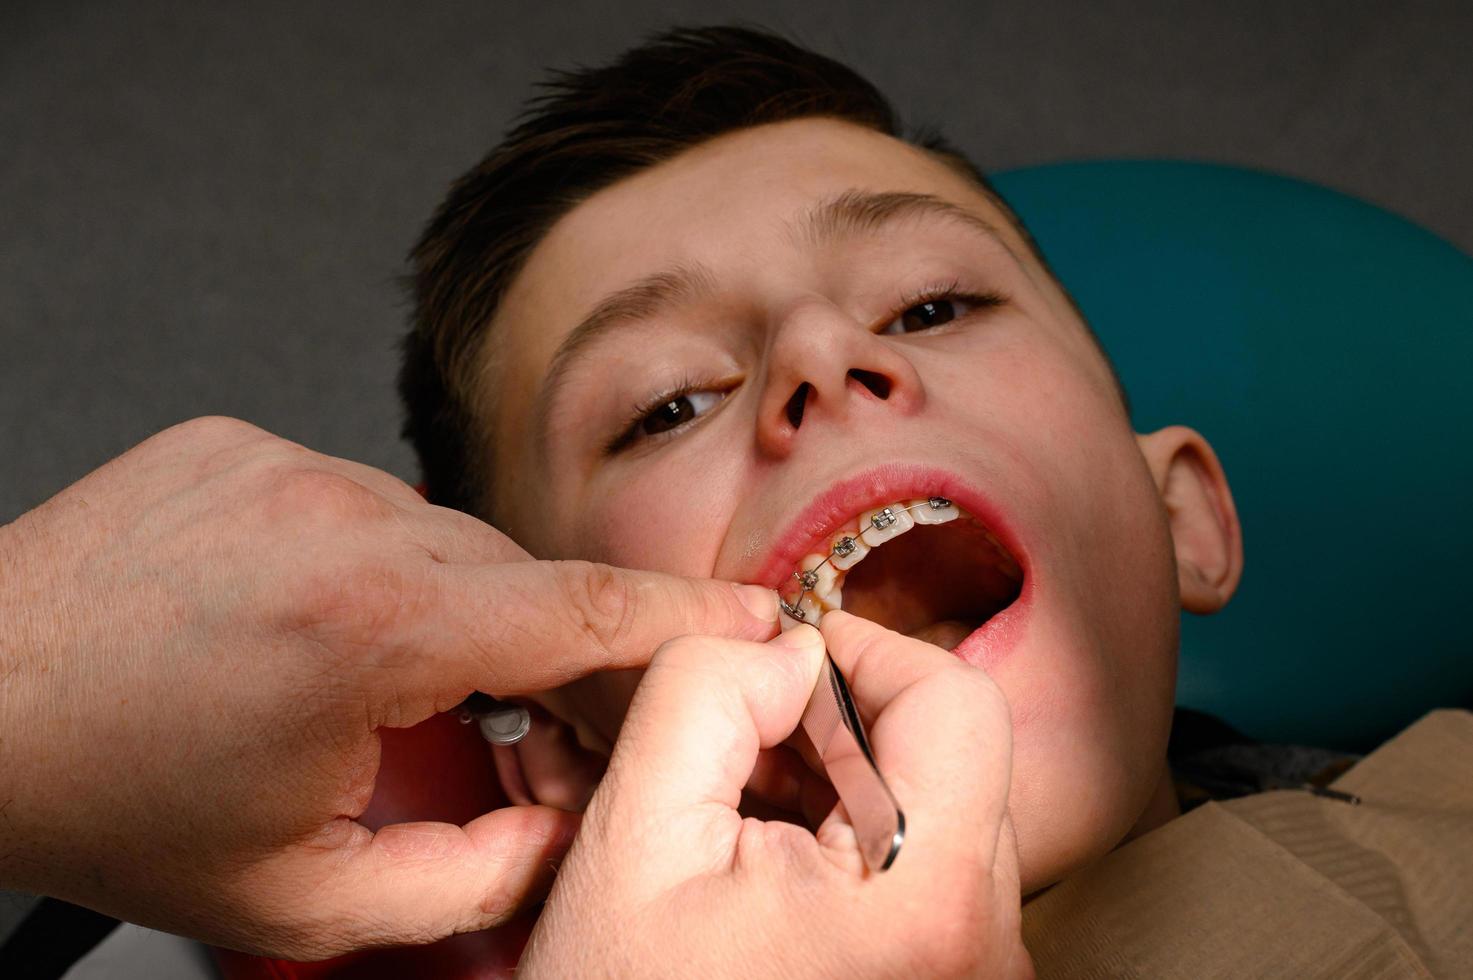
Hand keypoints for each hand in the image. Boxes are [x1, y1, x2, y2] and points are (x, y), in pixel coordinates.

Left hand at [0, 417, 776, 957]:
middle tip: (493, 728)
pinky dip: (369, 561)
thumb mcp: (305, 897)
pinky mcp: (241, 439)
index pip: (584, 609)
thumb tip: (563, 833)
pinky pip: (362, 499)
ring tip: (356, 682)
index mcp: (372, 625)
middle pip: (516, 575)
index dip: (686, 617)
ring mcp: (286, 460)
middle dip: (532, 651)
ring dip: (441, 608)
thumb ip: (474, 878)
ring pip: (442, 534)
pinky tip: (301, 623)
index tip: (752, 615)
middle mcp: (338, 514)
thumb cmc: (111, 800)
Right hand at [520, 611, 1032, 978]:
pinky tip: (780, 859)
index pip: (957, 701)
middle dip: (844, 724)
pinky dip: (859, 836)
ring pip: (941, 802)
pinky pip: (934, 864)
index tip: (787, 665)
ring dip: (846, 779)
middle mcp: (985, 945)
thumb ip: (706, 695)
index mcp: (925, 899)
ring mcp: (979, 972)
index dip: (865, 654)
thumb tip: (790, 646)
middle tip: (746, 750)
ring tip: (750, 813)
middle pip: (951, 751)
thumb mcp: (632, 836)